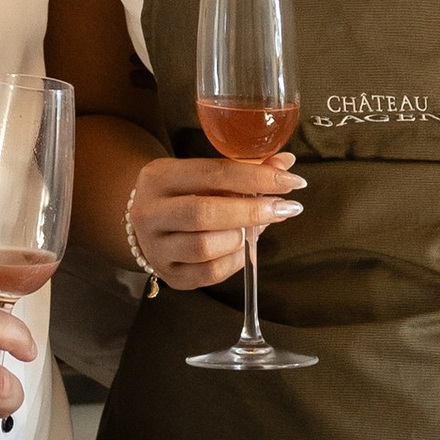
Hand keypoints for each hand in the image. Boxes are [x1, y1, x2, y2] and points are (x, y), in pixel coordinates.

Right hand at [128, 154, 302, 290]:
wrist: (149, 224)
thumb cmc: (185, 194)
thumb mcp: (204, 173)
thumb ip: (245, 168)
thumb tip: (286, 163)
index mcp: (159, 177)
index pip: (213, 174)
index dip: (256, 177)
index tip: (290, 181)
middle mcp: (150, 213)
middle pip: (205, 213)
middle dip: (251, 211)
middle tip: (284, 208)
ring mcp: (156, 248)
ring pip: (205, 247)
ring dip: (241, 237)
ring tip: (255, 227)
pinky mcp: (170, 275)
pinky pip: (211, 273)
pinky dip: (236, 260)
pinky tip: (243, 248)